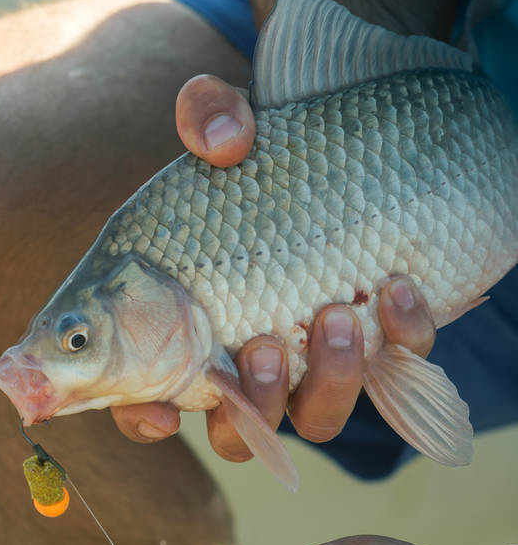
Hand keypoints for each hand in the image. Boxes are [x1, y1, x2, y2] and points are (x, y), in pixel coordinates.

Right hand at [110, 75, 436, 459]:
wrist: (346, 146)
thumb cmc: (262, 149)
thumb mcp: (224, 118)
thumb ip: (207, 114)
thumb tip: (224, 142)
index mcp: (183, 326)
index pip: (146, 399)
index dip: (147, 419)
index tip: (166, 413)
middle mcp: (243, 358)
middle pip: (236, 429)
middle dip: (254, 404)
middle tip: (265, 346)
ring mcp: (312, 359)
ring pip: (314, 418)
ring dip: (327, 383)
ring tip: (336, 314)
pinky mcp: (375, 342)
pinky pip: (393, 371)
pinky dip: (399, 341)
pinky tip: (399, 287)